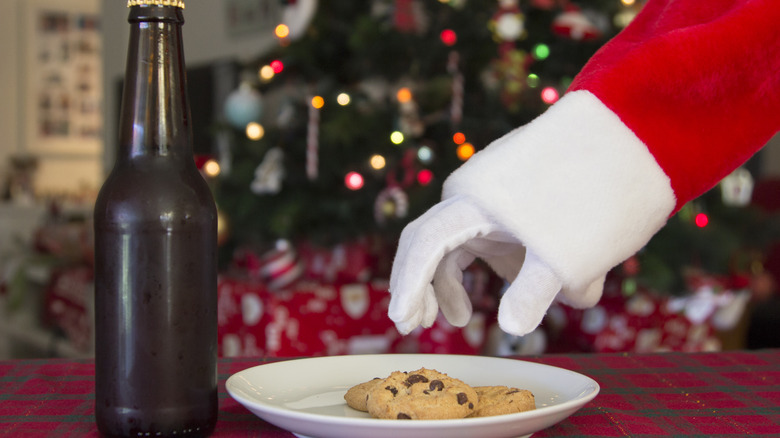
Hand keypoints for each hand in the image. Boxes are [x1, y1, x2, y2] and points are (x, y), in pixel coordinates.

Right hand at [388, 195, 604, 335]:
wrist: (640, 127)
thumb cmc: (601, 193)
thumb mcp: (568, 258)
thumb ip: (532, 297)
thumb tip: (513, 327)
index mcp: (472, 200)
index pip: (422, 246)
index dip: (409, 287)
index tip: (404, 323)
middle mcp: (475, 190)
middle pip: (433, 241)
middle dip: (427, 285)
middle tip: (427, 322)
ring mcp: (498, 187)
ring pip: (470, 239)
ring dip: (474, 277)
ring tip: (503, 307)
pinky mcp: (521, 188)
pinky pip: (501, 228)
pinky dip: (511, 260)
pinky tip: (547, 280)